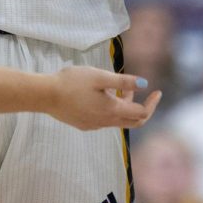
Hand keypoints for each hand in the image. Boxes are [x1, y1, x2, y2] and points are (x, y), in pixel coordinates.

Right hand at [46, 66, 161, 130]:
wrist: (46, 95)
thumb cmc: (72, 82)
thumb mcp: (100, 76)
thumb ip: (123, 82)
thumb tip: (144, 85)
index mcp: (112, 110)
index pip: (141, 113)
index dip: (152, 103)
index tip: (157, 91)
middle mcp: (105, 122)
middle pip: (133, 122)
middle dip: (143, 108)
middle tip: (148, 94)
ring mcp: (94, 125)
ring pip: (118, 120)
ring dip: (125, 106)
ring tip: (121, 87)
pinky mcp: (84, 124)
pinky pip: (106, 120)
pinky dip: (113, 109)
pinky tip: (104, 95)